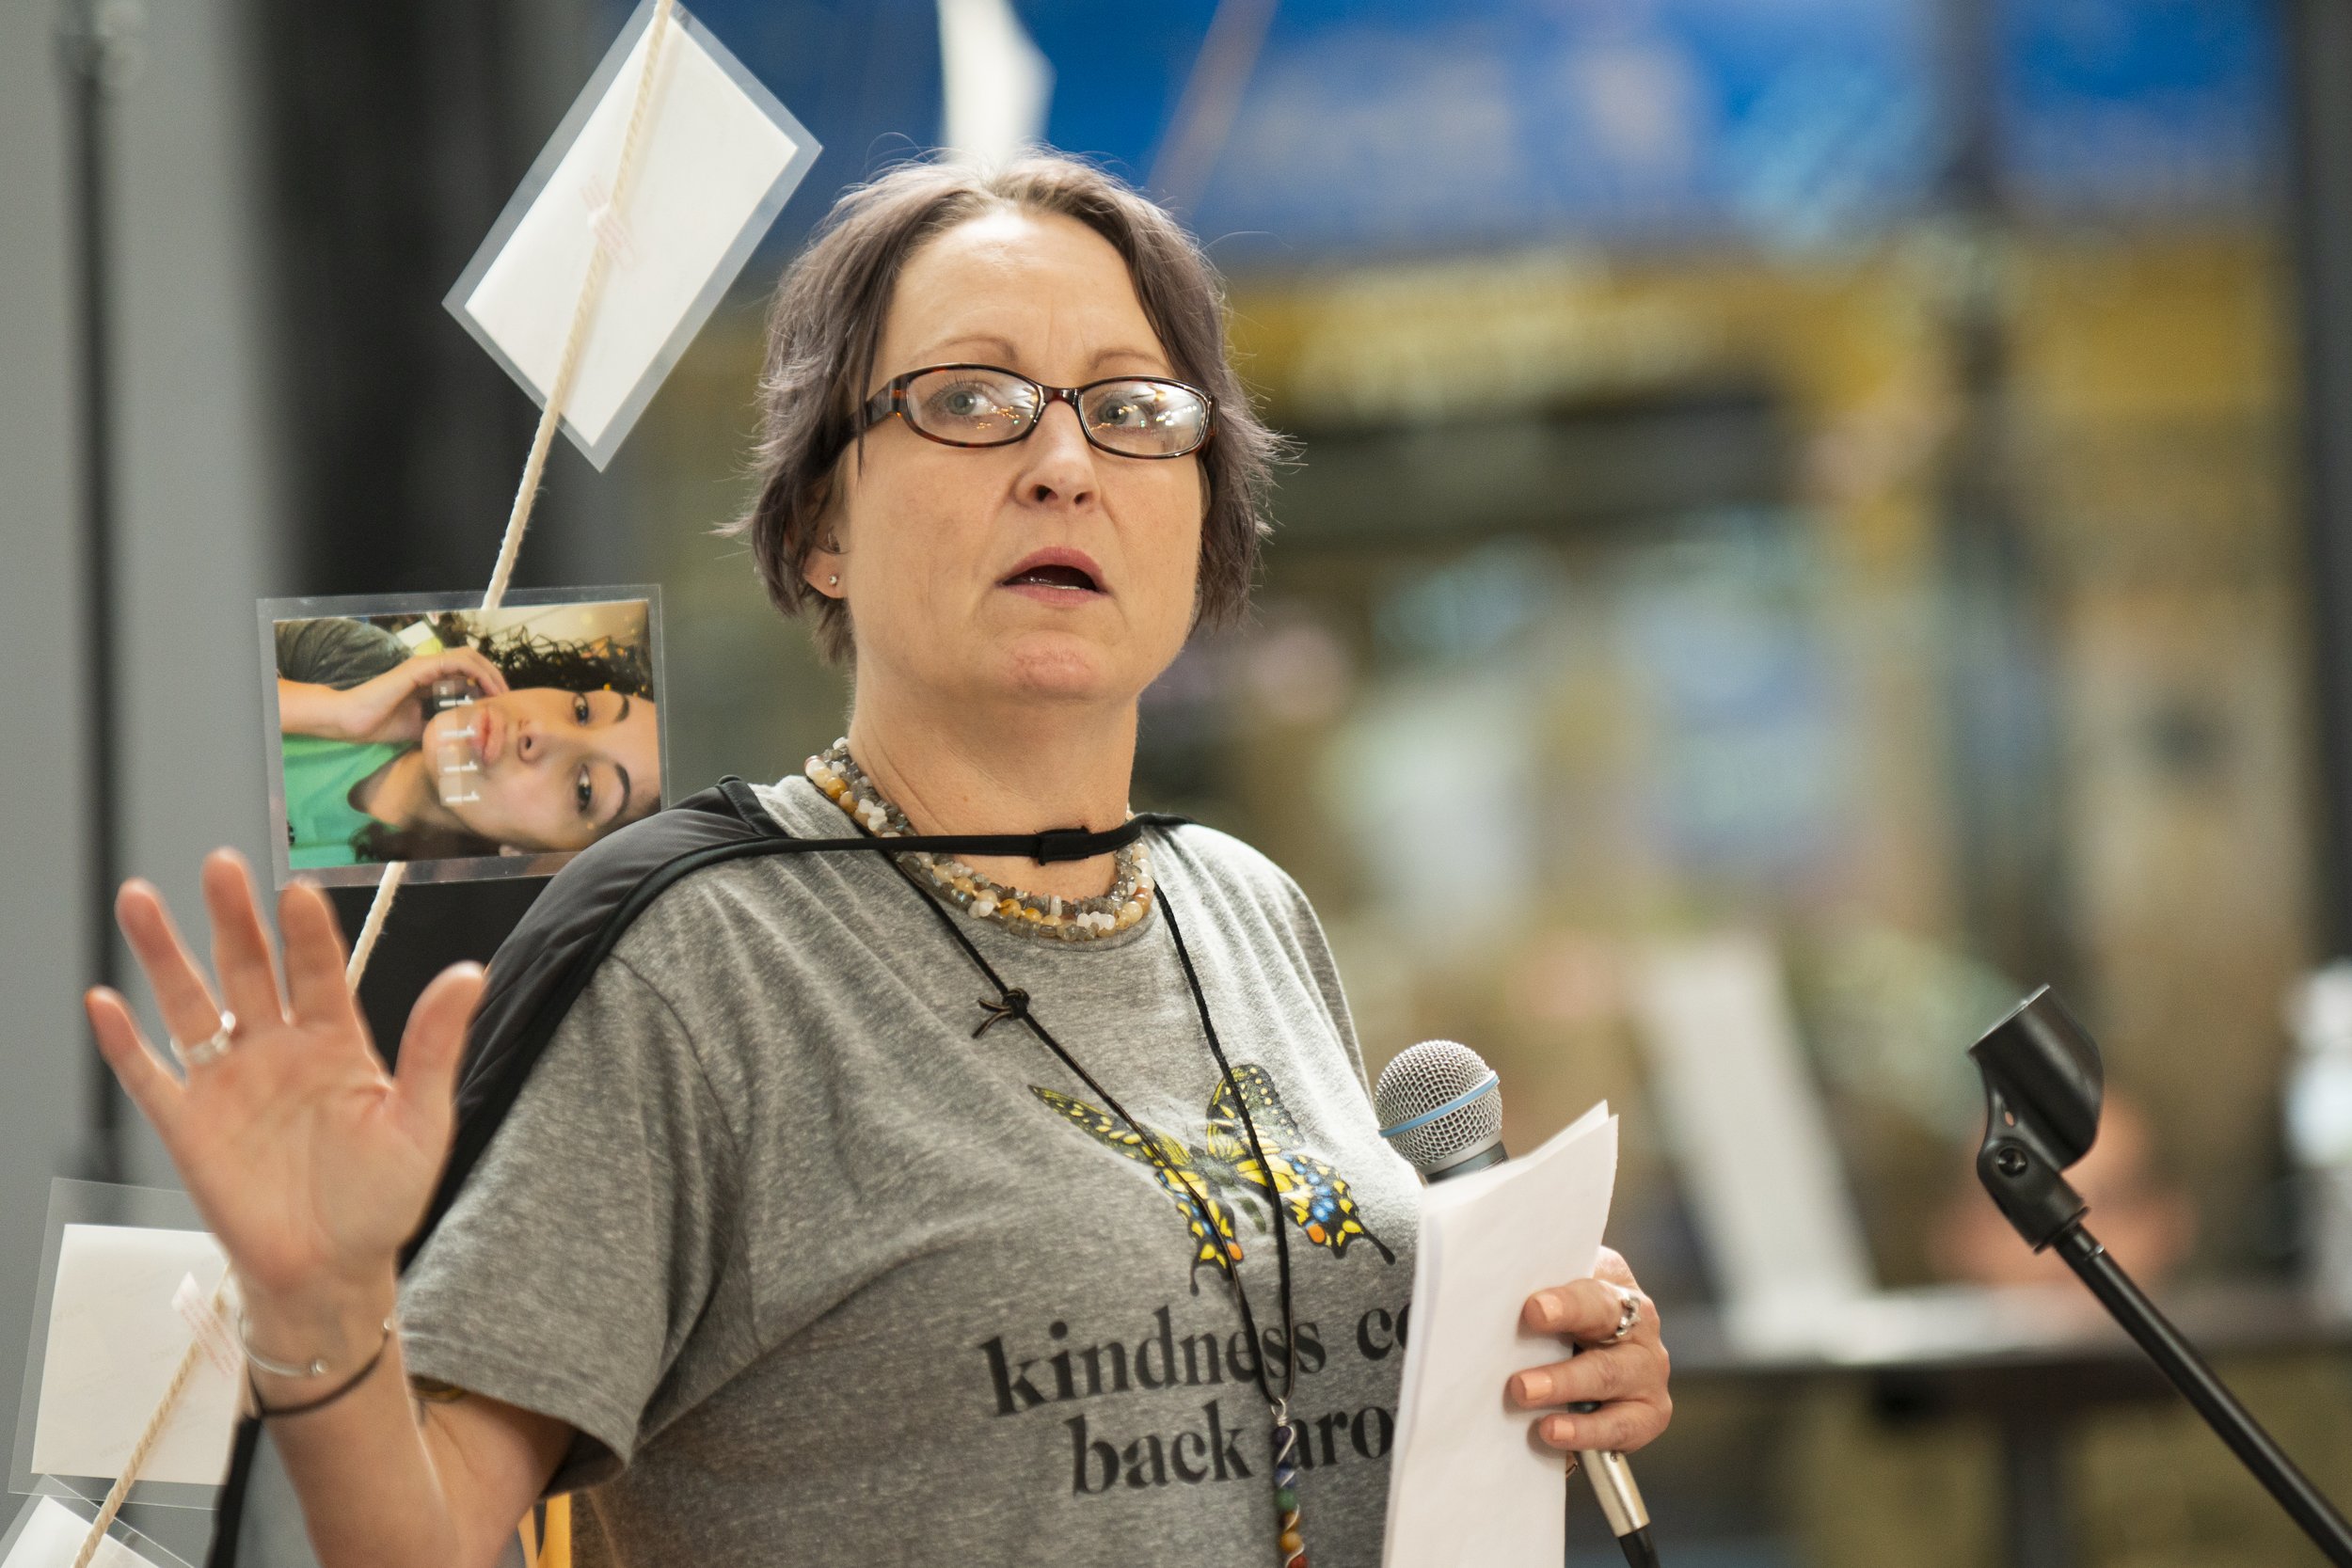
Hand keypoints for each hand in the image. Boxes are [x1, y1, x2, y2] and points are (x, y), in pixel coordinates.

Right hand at [83, 851, 484, 1330]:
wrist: (332, 1271)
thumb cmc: (382, 1198)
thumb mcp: (423, 1120)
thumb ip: (436, 1045)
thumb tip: (469, 973)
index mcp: (336, 1042)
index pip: (318, 970)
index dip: (306, 932)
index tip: (296, 891)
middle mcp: (277, 1049)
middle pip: (248, 968)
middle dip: (232, 917)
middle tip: (219, 866)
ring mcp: (229, 1083)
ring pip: (189, 1005)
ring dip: (164, 956)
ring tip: (140, 899)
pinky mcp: (189, 1125)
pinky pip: (150, 1076)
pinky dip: (124, 1042)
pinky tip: (104, 1002)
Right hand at [284, 649, 509, 744]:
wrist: (351, 721)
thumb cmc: (381, 725)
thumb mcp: (421, 728)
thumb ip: (442, 725)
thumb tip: (467, 739)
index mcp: (430, 680)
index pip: (467, 673)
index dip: (487, 685)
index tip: (500, 705)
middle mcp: (430, 668)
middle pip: (473, 661)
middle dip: (494, 677)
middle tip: (508, 698)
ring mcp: (425, 665)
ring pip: (469, 657)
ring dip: (490, 673)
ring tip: (502, 694)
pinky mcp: (419, 667)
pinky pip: (456, 663)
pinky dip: (475, 673)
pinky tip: (486, 690)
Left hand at [1508, 1247, 1671, 1455]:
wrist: (1586, 1354)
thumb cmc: (1558, 1318)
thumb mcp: (1550, 1294)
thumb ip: (1529, 1289)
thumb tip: (1486, 1297)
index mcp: (1613, 1284)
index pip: (1591, 1291)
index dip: (1565, 1304)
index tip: (1534, 1311)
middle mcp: (1638, 1324)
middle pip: (1602, 1340)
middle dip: (1561, 1357)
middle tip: (1521, 1384)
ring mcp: (1646, 1370)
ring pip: (1608, 1378)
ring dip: (1566, 1392)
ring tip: (1532, 1409)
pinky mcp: (1647, 1413)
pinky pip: (1620, 1427)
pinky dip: (1586, 1433)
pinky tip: (1553, 1433)